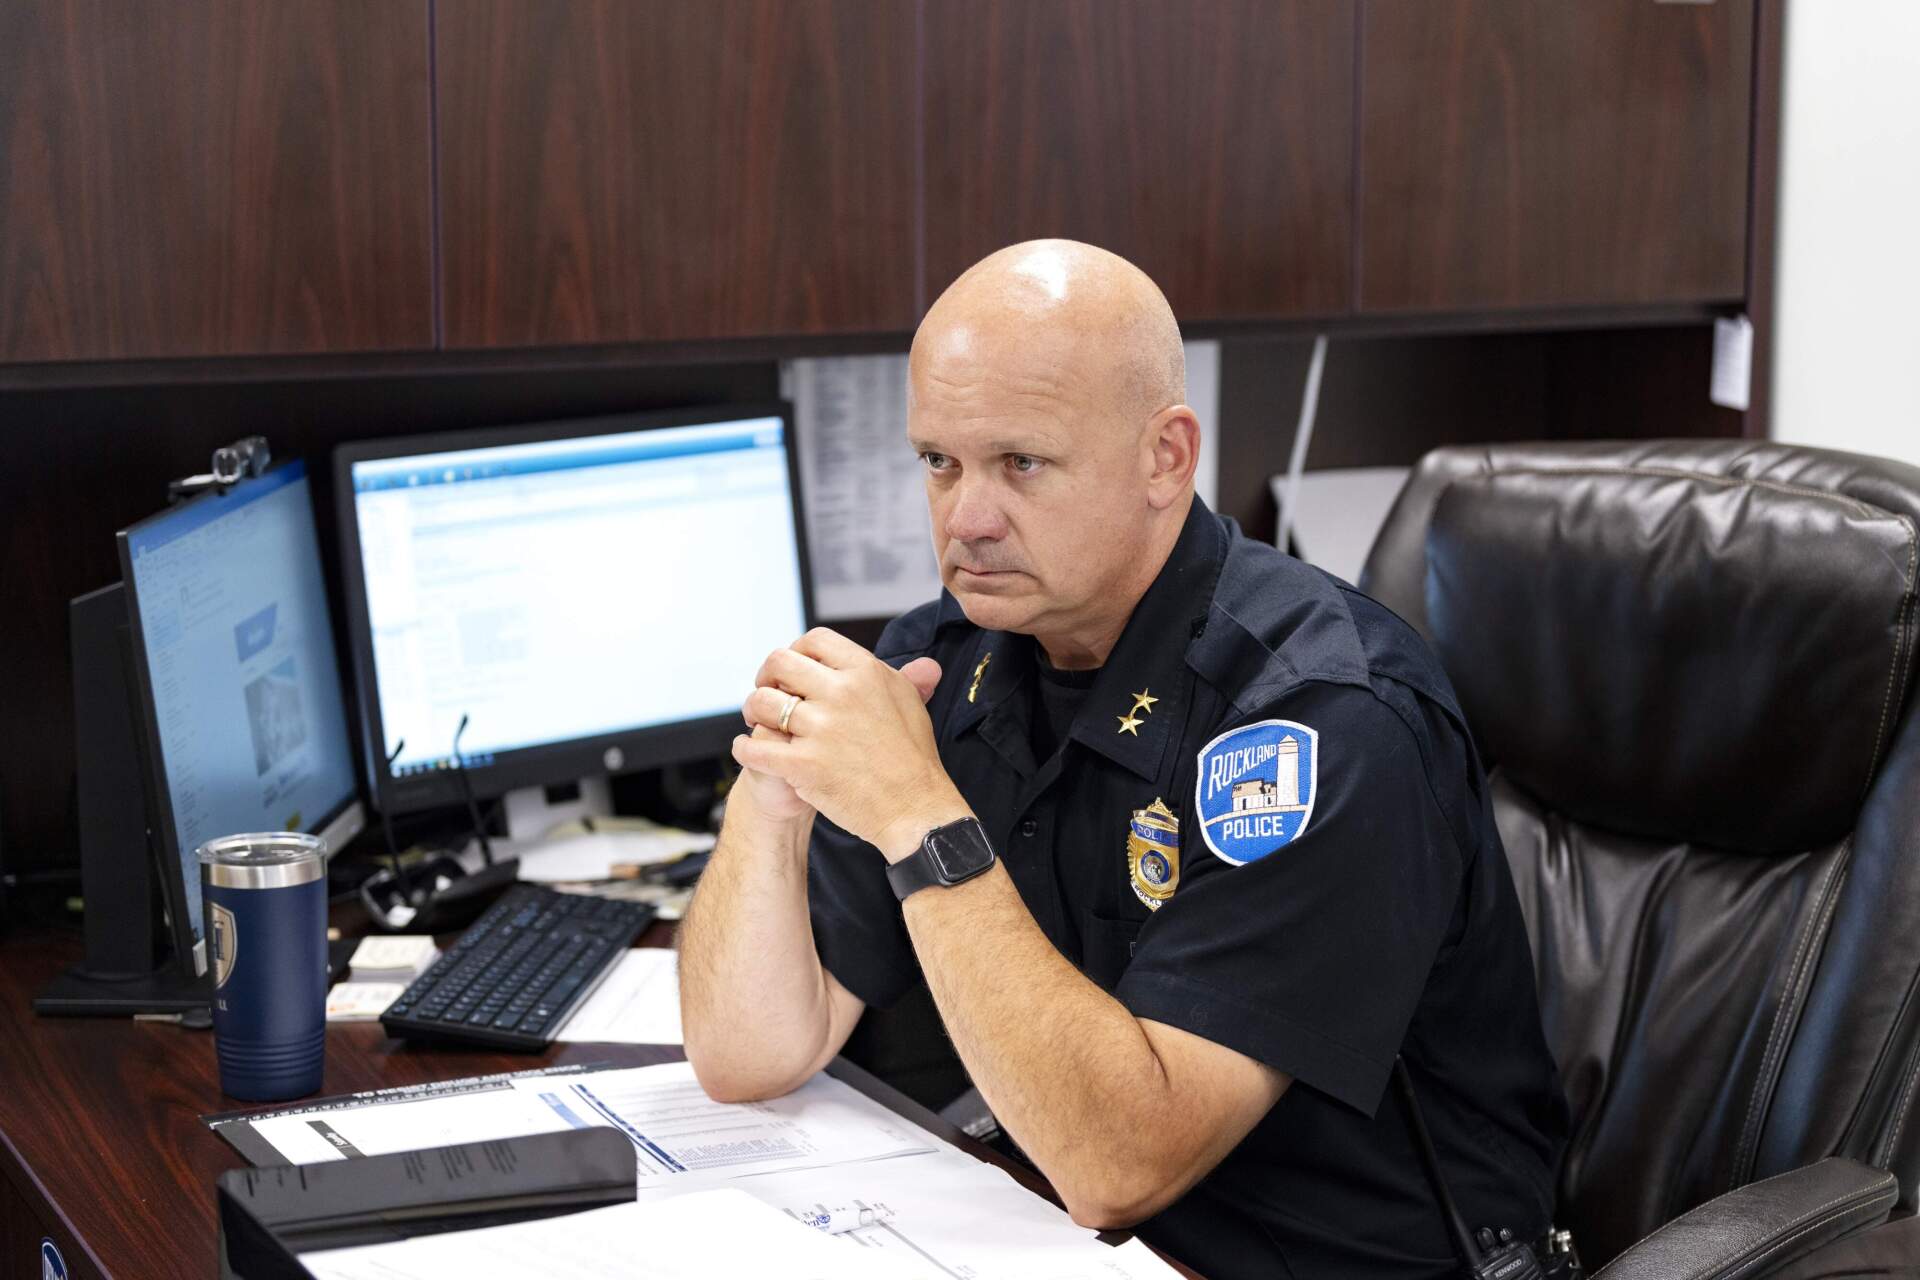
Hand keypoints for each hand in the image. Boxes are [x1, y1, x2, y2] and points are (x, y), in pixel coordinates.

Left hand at [736, 629, 964, 859]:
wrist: (914, 809)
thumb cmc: (913, 758)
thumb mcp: (911, 704)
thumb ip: (901, 677)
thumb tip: (921, 663)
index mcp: (866, 673)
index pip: (815, 640)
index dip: (797, 650)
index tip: (793, 669)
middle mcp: (842, 694)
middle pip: (780, 663)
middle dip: (766, 676)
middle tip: (768, 692)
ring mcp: (822, 729)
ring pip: (762, 703)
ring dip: (752, 710)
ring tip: (755, 721)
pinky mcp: (805, 765)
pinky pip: (756, 748)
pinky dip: (743, 748)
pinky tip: (745, 749)